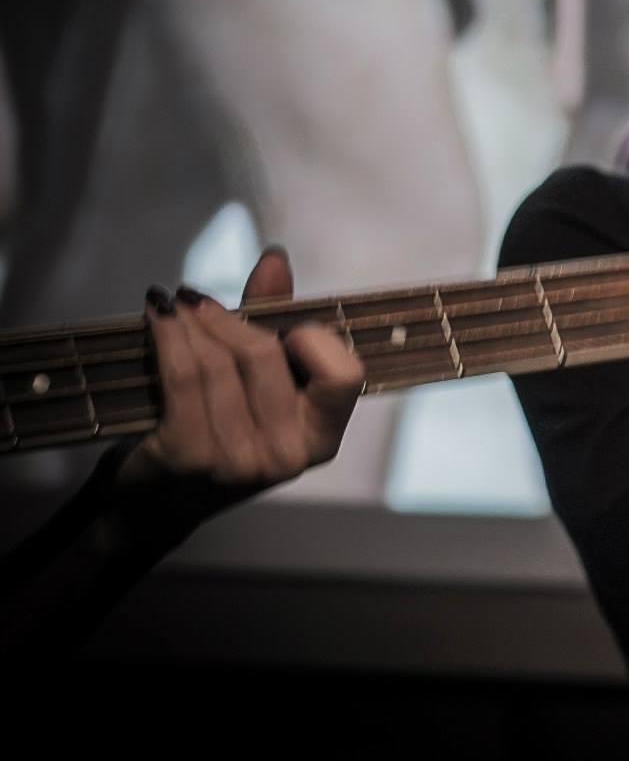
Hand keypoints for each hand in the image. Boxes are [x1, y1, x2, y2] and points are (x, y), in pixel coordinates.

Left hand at [117, 247, 363, 514]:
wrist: (153, 504)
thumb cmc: (214, 433)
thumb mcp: (254, 384)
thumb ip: (272, 321)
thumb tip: (275, 257)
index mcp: (321, 438)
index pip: (343, 375)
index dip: (315, 340)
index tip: (285, 326)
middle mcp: (289, 455)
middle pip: (267, 356)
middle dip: (228, 317)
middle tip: (197, 298)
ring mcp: (240, 460)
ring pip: (218, 362)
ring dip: (190, 322)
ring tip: (173, 304)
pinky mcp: (191, 456)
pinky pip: (183, 376)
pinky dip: (168, 336)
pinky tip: (158, 316)